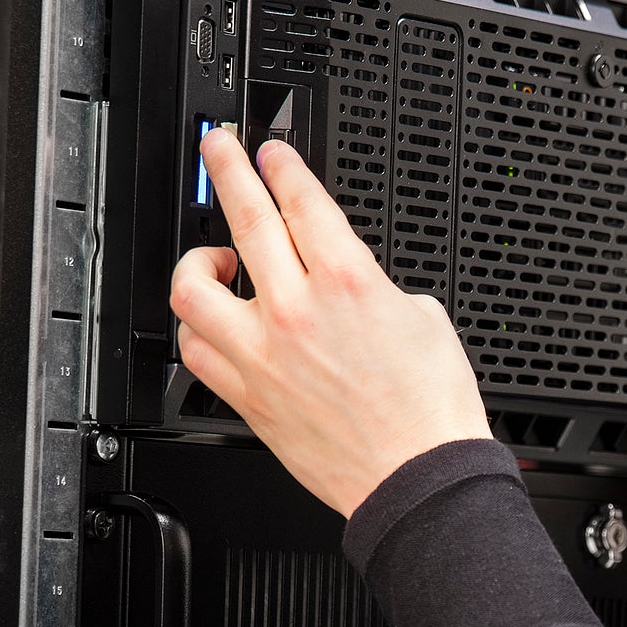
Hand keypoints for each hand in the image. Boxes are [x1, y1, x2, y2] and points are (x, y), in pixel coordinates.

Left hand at [169, 129, 490, 517]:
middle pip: (243, 216)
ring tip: (213, 260)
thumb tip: (354, 288)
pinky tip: (212, 325)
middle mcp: (296, 311)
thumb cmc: (432, 414)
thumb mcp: (425, 322)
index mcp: (348, 281)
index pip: (301, 200)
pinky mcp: (249, 397)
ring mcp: (264, 355)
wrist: (420, 478)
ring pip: (194, 287)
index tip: (271, 153)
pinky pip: (197, 352)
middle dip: (227, 168)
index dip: (282, 166)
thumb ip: (378, 290)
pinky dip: (198, 331)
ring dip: (198, 262)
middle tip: (219, 148)